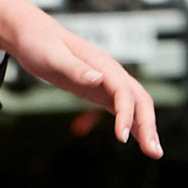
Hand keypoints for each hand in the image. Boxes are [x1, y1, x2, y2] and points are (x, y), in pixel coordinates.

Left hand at [6, 13, 159, 157]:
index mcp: (104, 65)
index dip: (127, 115)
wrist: (33, 36)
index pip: (124, 92)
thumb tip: (98, 79)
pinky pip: (121, 108)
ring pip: (135, 106)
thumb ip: (76, 68)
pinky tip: (134, 138)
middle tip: (154, 152)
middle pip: (140, 100)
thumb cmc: (40, 44)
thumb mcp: (53, 56)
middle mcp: (111, 74)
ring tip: (152, 151)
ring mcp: (107, 82)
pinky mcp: (99, 90)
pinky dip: (131, 124)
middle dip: (148, 126)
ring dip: (145, 128)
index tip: (122, 138)